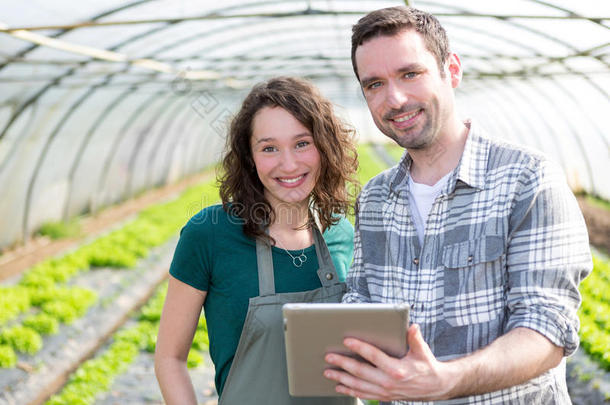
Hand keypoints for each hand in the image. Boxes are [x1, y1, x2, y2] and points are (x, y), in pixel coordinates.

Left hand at [323, 324, 456, 400]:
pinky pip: (363, 394)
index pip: (374, 356)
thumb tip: (412, 327)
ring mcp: (385, 391)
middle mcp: (389, 382)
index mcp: (397, 369)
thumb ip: (415, 338)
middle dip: (343, 364)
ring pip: (358, 385)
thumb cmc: (427, 366)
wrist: (436, 387)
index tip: (347, 341)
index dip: (359, 347)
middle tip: (329, 357)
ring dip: (342, 378)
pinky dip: (350, 391)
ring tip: (328, 372)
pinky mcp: (384, 396)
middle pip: (360, 372)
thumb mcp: (422, 351)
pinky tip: (340, 386)